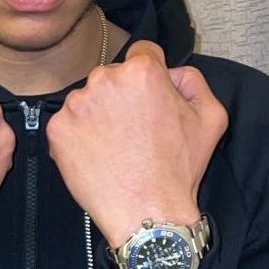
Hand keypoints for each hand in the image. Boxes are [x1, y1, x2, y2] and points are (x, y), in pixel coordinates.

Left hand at [46, 40, 227, 247]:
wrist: (147, 213)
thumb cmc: (179, 169)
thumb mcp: (211, 118)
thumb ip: (193, 81)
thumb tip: (173, 72)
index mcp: (142, 71)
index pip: (143, 54)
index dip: (150, 77)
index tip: (149, 98)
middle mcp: (105, 79)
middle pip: (113, 76)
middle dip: (123, 96)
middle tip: (135, 130)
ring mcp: (77, 103)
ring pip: (89, 99)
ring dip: (99, 115)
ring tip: (117, 147)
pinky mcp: (57, 128)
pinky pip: (69, 124)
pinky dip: (80, 137)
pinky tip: (98, 156)